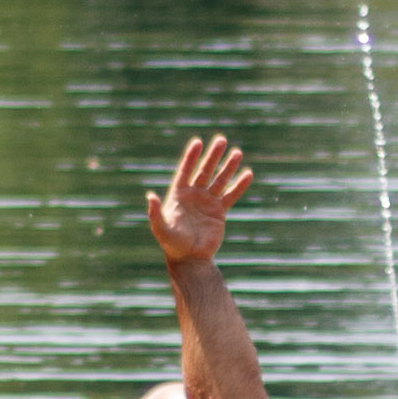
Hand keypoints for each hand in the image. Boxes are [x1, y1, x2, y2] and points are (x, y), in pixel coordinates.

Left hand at [147, 135, 253, 265]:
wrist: (189, 259)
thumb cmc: (172, 244)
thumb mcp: (160, 229)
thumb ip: (155, 213)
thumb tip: (150, 195)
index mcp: (178, 194)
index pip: (185, 170)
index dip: (191, 157)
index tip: (198, 142)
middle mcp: (193, 194)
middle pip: (204, 170)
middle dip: (213, 155)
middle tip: (221, 140)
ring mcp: (207, 202)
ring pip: (219, 180)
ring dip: (228, 167)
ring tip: (237, 152)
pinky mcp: (219, 211)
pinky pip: (231, 195)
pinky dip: (239, 185)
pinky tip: (247, 174)